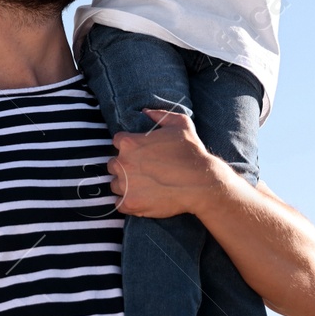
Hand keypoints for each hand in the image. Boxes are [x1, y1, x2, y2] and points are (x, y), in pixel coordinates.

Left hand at [107, 109, 231, 218]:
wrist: (201, 182)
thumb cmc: (191, 152)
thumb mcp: (180, 123)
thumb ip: (160, 115)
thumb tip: (146, 111)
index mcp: (129, 142)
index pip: (117, 142)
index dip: (129, 146)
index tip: (140, 153)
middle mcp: (122, 163)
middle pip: (113, 164)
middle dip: (125, 166)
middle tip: (142, 170)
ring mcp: (125, 185)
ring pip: (115, 184)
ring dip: (125, 185)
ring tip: (143, 185)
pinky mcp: (130, 204)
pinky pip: (119, 203)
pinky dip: (127, 202)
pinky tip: (141, 198)